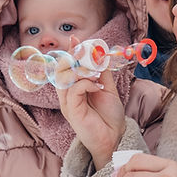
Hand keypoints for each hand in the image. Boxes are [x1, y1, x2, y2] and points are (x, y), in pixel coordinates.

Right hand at [57, 37, 125, 169]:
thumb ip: (102, 72)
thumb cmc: (109, 116)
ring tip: (96, 72)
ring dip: (81, 70)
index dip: (70, 52)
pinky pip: (74, 90)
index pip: (67, 67)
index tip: (76, 39)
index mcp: (74, 89)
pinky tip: (98, 86)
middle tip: (86, 52)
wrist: (114, 137)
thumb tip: (100, 54)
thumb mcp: (108, 88)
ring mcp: (68, 103)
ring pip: (65, 78)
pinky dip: (86, 83)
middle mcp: (68, 95)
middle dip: (74, 57)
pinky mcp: (71, 111)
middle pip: (62, 70)